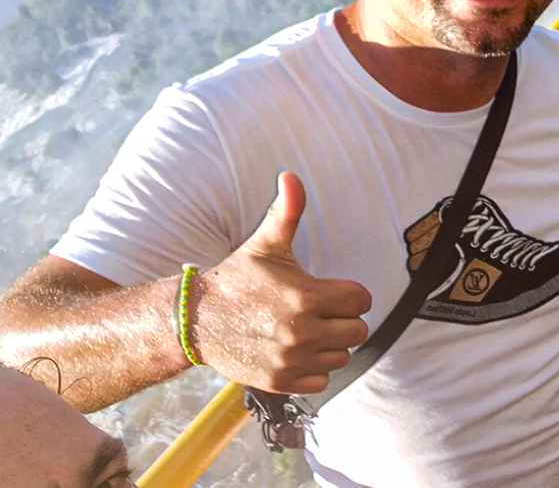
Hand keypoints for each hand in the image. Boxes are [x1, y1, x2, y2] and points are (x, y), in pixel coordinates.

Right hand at [190, 172, 371, 393]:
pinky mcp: (281, 382)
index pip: (361, 300)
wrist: (197, 320)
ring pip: (341, 356)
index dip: (348, 293)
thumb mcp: (264, 244)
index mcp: (305, 296)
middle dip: (341, 318)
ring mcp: (292, 360)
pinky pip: (322, 379)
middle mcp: (302, 332)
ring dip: (329, 344)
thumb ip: (286, 212)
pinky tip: (295, 349)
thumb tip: (291, 176)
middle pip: (356, 330)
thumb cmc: (237, 279)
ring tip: (305, 328)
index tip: (329, 290)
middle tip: (317, 309)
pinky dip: (313, 367)